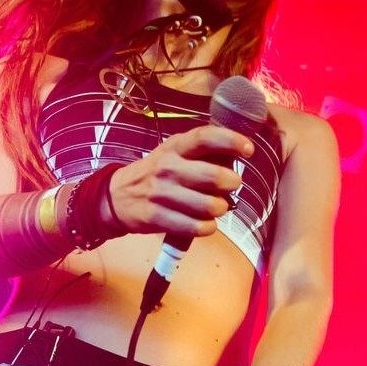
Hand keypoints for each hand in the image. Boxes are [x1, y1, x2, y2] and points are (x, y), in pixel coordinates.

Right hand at [109, 125, 253, 237]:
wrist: (118, 196)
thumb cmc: (156, 172)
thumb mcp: (173, 152)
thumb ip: (201, 152)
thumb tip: (238, 153)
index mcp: (175, 147)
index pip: (206, 138)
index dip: (231, 141)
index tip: (248, 149)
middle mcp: (168, 168)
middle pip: (214, 177)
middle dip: (232, 183)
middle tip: (230, 185)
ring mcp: (162, 194)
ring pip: (211, 206)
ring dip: (221, 208)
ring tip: (215, 206)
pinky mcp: (158, 218)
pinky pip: (198, 227)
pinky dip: (208, 227)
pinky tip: (204, 222)